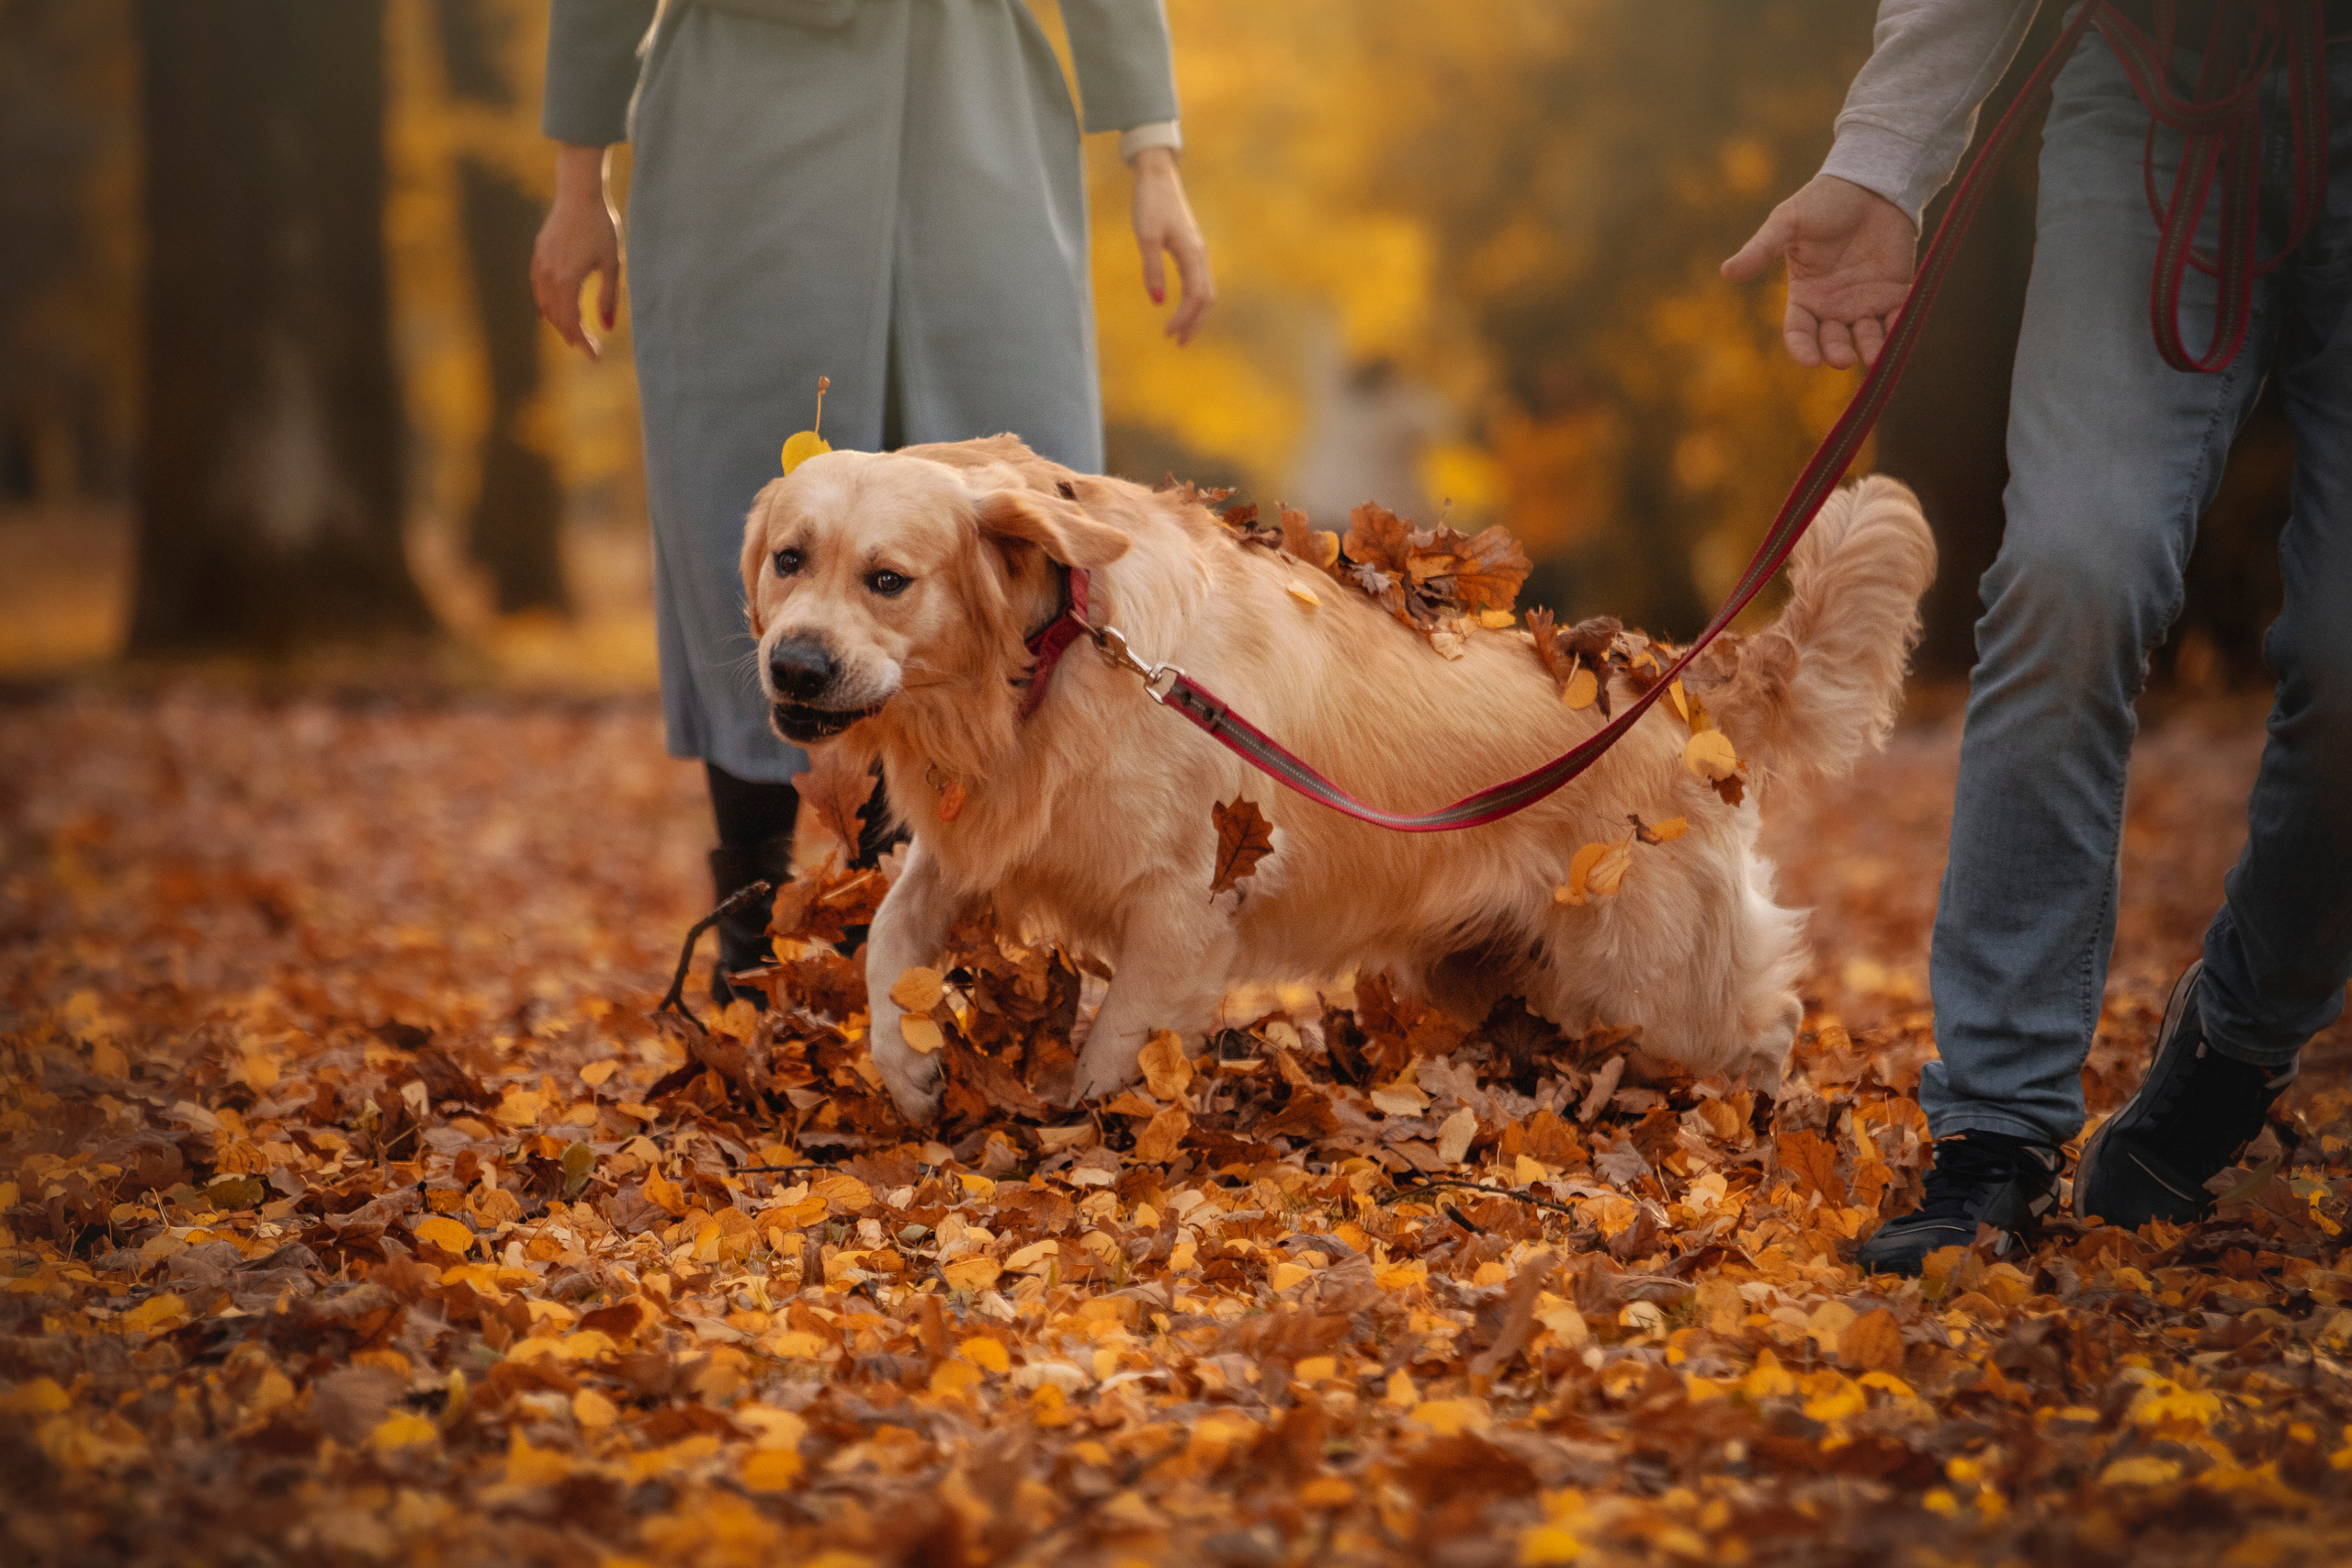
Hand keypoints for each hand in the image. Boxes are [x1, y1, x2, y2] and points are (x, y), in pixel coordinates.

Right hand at [531, 144, 620, 359]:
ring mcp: (540, 264)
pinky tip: (548, 311)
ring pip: (545, 303)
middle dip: (572, 335)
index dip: (583, 342)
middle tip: (588, 349)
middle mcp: (549, 275)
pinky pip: (538, 287)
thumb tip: (608, 326)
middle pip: (557, 316)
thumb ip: (608, 297)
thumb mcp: (612, 264)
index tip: (595, 357)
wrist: (579, 194)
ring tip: (571, 335)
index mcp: (567, 280)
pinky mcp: (538, 254)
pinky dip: (544, 303)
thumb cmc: (601, 226)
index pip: (572, 322)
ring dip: (558, 321)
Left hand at [1130, 147, 1214, 345]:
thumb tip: (1157, 302)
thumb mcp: (1146, 236)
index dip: (1184, 319)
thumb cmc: (1149, 203)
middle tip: (1178, 344)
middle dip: (1194, 323)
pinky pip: (1199, 281)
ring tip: (1181, 333)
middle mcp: (1200, 254)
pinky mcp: (1191, 249)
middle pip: (1207, 298)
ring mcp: (1197, 251)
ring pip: (1206, 291)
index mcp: (1192, 253)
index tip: (1166, 334)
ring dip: (1195, 315)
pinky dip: (1194, 301)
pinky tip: (1182, 308)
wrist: (1157, 175)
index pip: (1195, 296)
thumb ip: (1151, 269)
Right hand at [1721, 174, 1916, 368]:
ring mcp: (1866, 300)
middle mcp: (1834, 305)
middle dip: (1838, 353)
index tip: (1809, 362)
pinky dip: (1901, 326)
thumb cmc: (1822, 201)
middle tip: (1843, 358)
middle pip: (1834, 341)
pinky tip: (1901, 328)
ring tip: (1876, 355)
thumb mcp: (1787, 224)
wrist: (1869, 182)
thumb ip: (1760, 250)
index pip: (1799, 332)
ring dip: (1872, 349)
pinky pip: (1899, 317)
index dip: (1802, 349)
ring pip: (1868, 337)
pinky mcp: (1895, 291)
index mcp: (1805, 295)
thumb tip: (1726, 272)